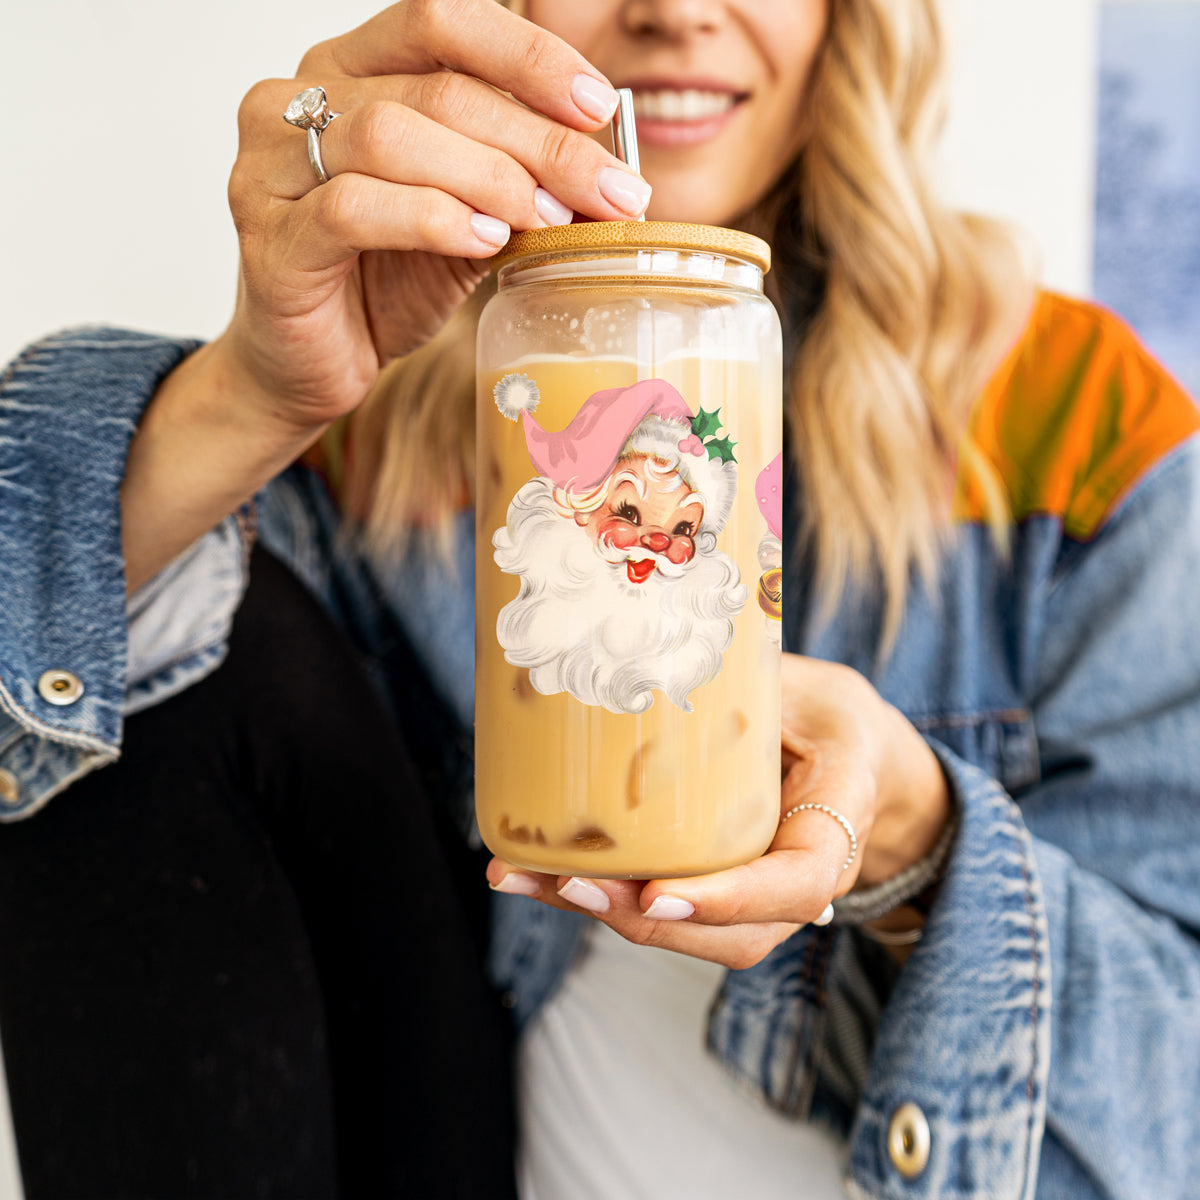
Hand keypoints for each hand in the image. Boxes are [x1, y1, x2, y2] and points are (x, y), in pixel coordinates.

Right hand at [221, 0, 650, 433]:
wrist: (310, 365)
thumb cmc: (381, 285)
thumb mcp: (464, 222)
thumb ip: (513, 186)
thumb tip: (607, 179)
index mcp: (349, 71)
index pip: (439, 22)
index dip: (526, 56)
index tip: (597, 107)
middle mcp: (297, 99)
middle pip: (435, 89)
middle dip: (537, 140)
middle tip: (606, 190)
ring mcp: (271, 166)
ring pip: (392, 137)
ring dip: (490, 177)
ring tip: (548, 218)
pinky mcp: (270, 238)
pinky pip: (354, 209)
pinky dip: (432, 220)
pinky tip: (484, 242)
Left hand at [486, 655, 951, 969]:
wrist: (853, 760)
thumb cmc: (831, 717)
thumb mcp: (811, 688)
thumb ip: (755, 680)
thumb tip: (653, 640)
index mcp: (837, 825)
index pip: (799, 884)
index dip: (731, 899)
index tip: (659, 893)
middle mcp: (799, 880)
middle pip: (733, 934)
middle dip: (642, 918)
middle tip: (569, 883)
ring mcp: (757, 897)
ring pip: (689, 933)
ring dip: (602, 912)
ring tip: (524, 878)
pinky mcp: (713, 887)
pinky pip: (661, 907)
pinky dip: (597, 895)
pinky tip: (533, 870)